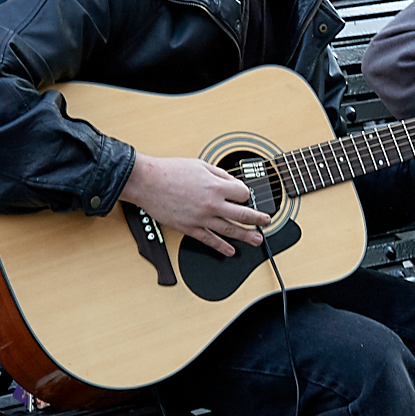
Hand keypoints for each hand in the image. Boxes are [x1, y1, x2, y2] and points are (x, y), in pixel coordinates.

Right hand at [118, 154, 269, 256]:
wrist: (148, 182)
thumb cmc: (170, 171)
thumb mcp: (200, 165)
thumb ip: (220, 174)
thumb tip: (232, 182)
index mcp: (216, 186)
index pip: (243, 193)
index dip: (246, 193)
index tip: (245, 195)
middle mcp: (212, 204)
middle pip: (243, 214)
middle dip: (257, 219)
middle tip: (266, 221)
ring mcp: (201, 218)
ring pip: (230, 230)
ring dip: (246, 236)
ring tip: (257, 240)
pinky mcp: (190, 228)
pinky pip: (209, 240)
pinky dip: (221, 247)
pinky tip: (230, 250)